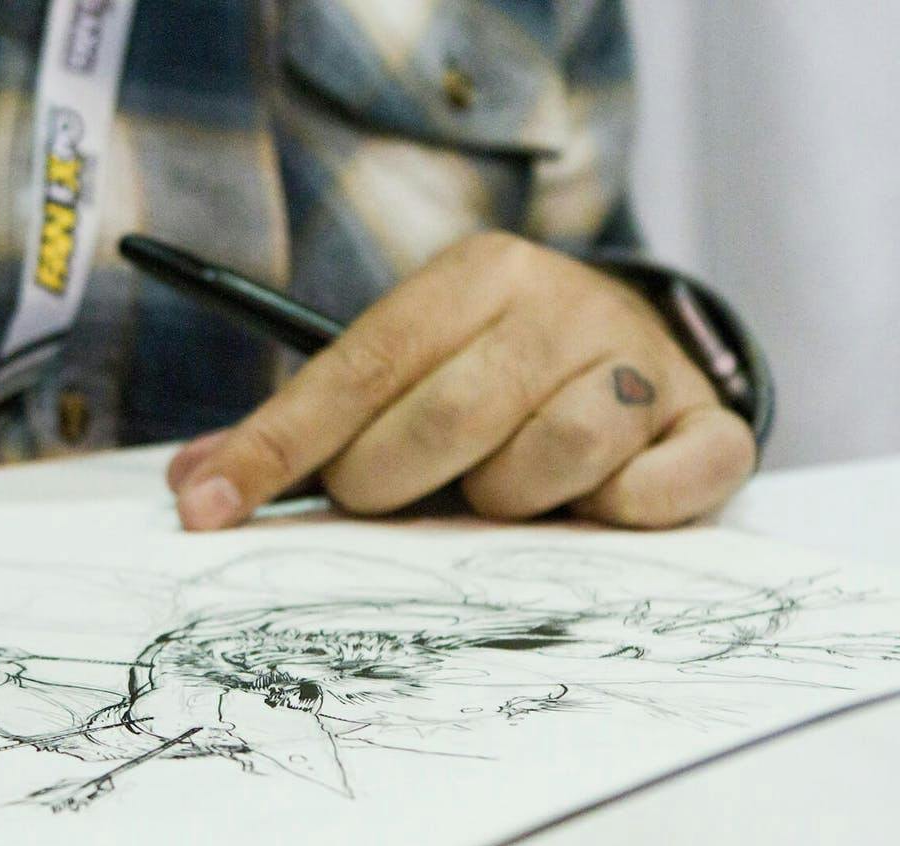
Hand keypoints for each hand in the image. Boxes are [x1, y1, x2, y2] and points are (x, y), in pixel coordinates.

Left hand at [166, 233, 755, 528]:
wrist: (644, 356)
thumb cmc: (498, 379)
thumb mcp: (402, 378)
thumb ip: (301, 431)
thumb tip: (192, 488)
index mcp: (478, 275)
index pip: (358, 368)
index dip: (278, 446)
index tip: (208, 510)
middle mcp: (563, 302)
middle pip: (450, 416)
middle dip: (395, 482)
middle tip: (389, 501)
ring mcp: (642, 361)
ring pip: (553, 455)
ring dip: (511, 500)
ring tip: (506, 490)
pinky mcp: (707, 426)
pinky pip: (658, 492)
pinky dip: (617, 516)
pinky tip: (596, 504)